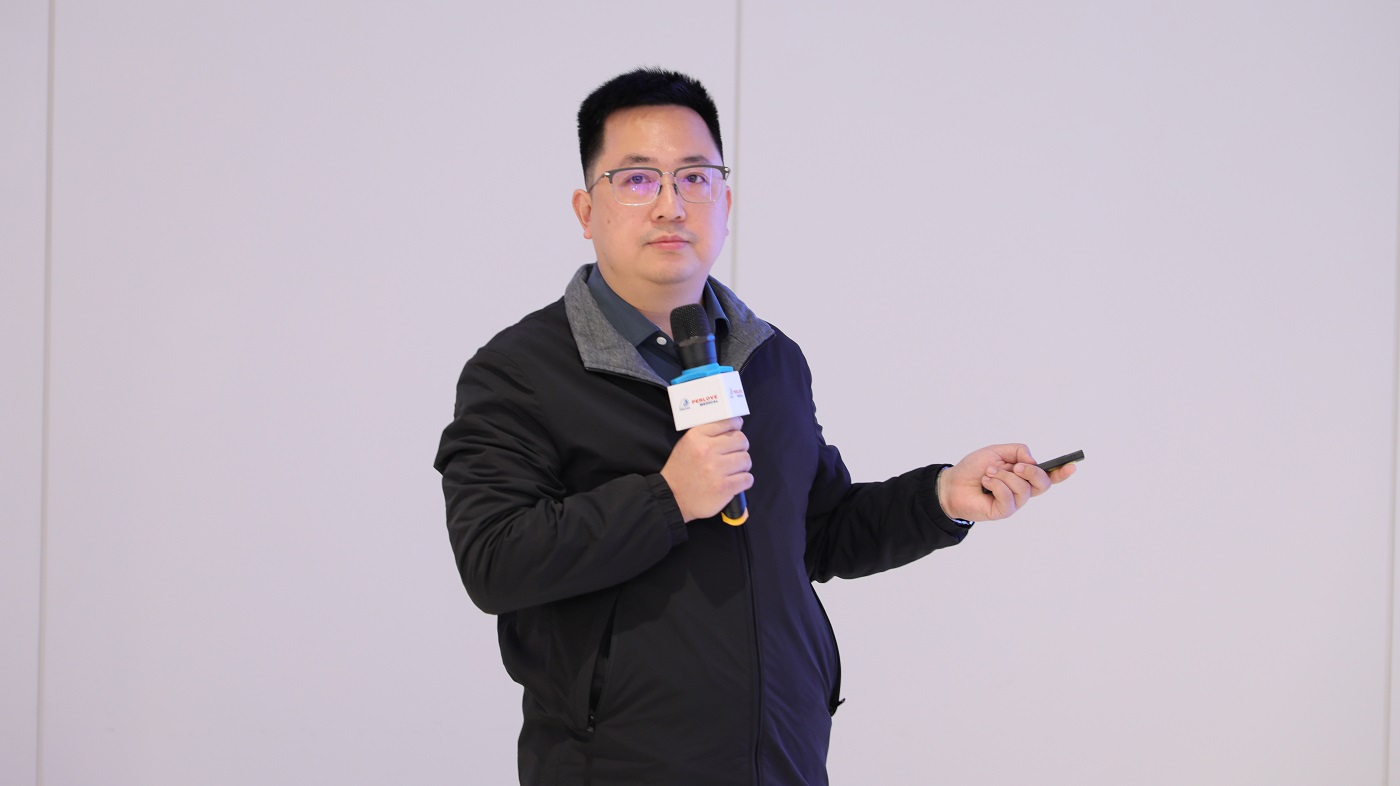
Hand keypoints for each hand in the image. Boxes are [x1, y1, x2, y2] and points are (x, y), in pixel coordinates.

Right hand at [660, 417, 753, 522]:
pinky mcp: (724, 487)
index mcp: (696, 437)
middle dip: (741, 447)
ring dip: (742, 466)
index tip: (736, 431)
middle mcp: (707, 450)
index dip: (736, 426)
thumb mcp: (687, 444)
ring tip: (733, 470)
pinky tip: (735, 482)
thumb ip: (707, 434)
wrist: (672, 498)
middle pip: (741, 440)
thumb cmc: (681, 471)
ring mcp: (716, 469)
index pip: (727, 422)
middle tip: (734, 455)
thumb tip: (734, 426)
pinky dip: (744, 480)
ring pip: (746, 460)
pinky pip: (747, 478)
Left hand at [936, 443, 1074, 521]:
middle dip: (1032, 472)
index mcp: (1023, 475)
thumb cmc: (974, 468)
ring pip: (1023, 488)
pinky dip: (997, 485)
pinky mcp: (1003, 511)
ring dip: (1004, 476)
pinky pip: (1009, 497)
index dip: (1062, 472)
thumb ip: (1018, 451)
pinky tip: (986, 482)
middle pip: (1043, 484)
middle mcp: (1022, 490)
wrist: (953, 483)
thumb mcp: (997, 451)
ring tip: (989, 473)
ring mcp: (1014, 502)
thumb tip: (1034, 461)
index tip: (1072, 465)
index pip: (1048, 476)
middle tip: (1015, 466)